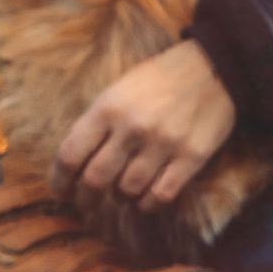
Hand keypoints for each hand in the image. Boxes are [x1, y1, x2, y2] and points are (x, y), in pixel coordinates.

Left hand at [57, 39, 237, 214]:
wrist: (212, 66)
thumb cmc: (159, 79)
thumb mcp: (118, 89)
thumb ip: (97, 123)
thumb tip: (76, 162)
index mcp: (108, 107)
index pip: (71, 154)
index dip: (60, 180)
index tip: (60, 191)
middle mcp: (132, 127)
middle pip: (95, 179)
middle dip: (85, 198)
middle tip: (86, 203)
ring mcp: (163, 144)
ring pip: (127, 191)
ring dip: (120, 199)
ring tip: (121, 194)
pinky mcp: (191, 157)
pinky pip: (161, 195)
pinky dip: (148, 204)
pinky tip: (145, 200)